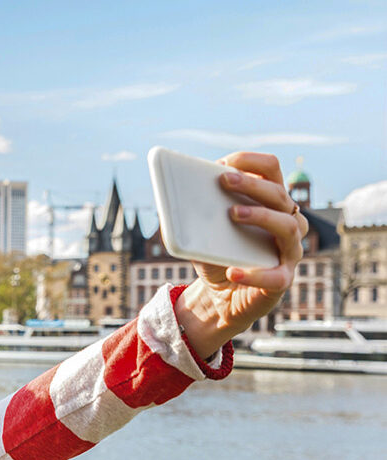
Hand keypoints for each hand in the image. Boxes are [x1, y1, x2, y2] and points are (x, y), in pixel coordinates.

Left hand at [176, 151, 307, 357]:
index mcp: (268, 203)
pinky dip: (254, 274)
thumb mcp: (199, 232)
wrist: (219, 297)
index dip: (251, 162)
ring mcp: (289, 251)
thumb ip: (191, 213)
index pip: (272, 170)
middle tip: (223, 180)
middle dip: (251, 184)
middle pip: (279, 195)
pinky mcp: (283, 280)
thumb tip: (170, 195)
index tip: (225, 162)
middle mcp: (287, 222)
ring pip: (287, 226)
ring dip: (260, 216)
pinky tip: (232, 272)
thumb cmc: (215, 256)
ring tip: (231, 214)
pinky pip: (276, 276)